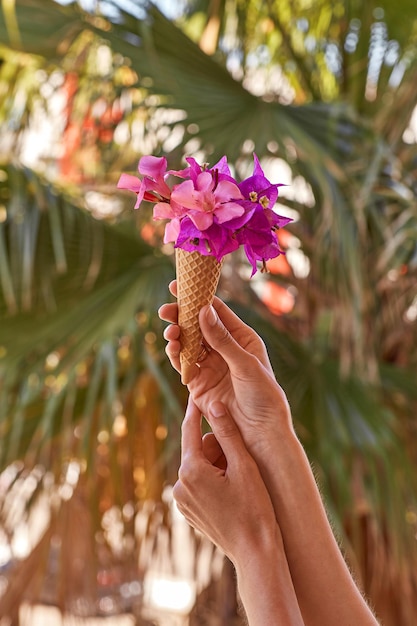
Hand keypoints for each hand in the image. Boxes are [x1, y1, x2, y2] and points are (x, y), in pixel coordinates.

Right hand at [159, 281, 293, 452]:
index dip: (199, 296)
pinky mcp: (198, 382)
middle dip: (180, 316)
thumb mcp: (245, 363)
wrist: (260, 431)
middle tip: (166, 310)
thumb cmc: (263, 394)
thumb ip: (222, 339)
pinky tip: (171, 347)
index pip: (217, 311)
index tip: (180, 285)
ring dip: (176, 335)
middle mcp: (224, 348)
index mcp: (241, 337)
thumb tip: (204, 310)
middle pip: (197, 325)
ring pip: (188, 343)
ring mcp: (210, 365)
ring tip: (170, 333)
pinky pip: (183, 363)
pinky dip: (175, 354)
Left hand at [173, 397, 280, 566]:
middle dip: (218, 449)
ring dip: (218, 466)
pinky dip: (214, 481)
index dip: (195, 410)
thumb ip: (227, 432)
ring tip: (240, 481)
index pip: (190, 429)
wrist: (255, 552)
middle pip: (199, 450)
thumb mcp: (244, 465)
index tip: (197, 394)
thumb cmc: (255, 508)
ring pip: (199, 467)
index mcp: (191, 470)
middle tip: (242, 461)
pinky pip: (199, 485)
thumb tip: (213, 404)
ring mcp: (182, 501)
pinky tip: (233, 493)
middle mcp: (180, 485)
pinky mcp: (188, 512)